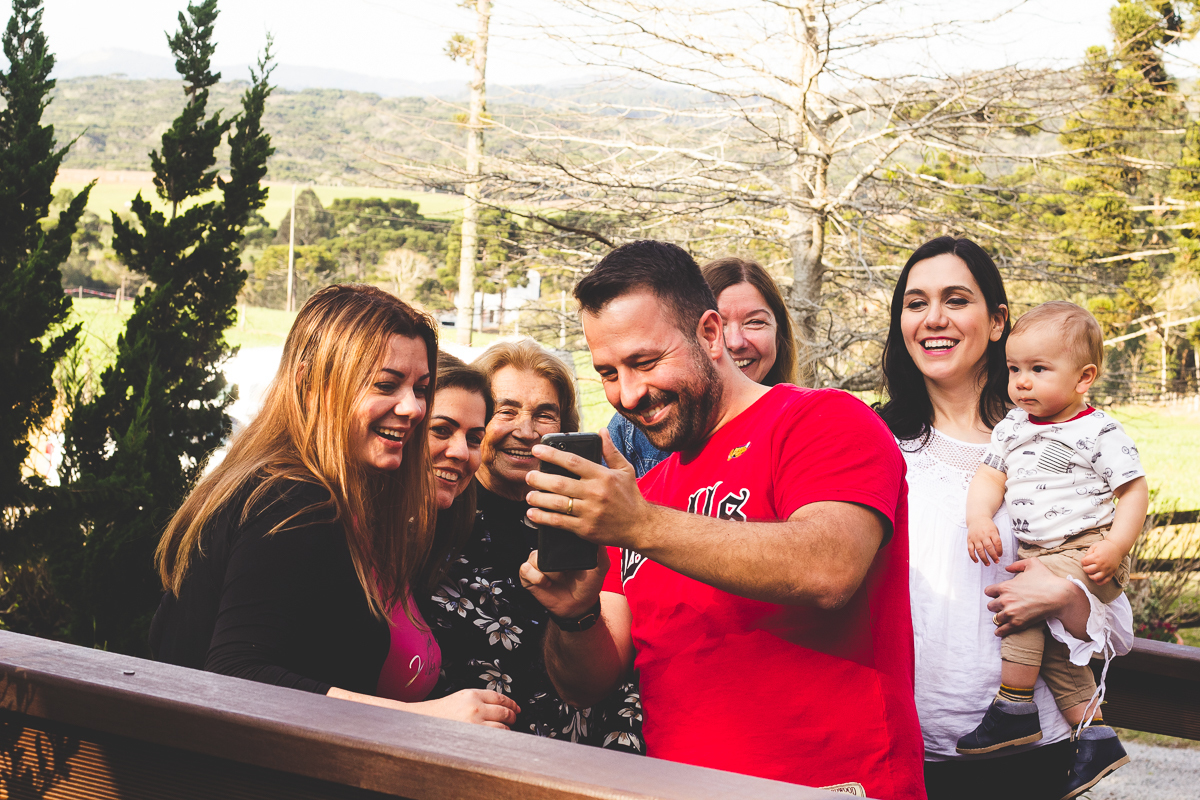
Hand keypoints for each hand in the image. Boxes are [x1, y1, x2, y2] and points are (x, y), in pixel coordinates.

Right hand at [408, 689, 520, 729]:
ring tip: (506, 730)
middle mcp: (475, 707)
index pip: (499, 697)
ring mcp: (474, 723)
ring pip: (501, 726)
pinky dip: (499, 739)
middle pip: (504, 712)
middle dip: (512, 716)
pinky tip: (498, 739)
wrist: (421, 722)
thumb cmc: (439, 712)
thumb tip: (499, 707)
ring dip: (507, 729)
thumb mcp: (460, 697)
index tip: (516, 707)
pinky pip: (493, 738)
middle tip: (514, 718)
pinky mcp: (472, 737)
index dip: (511, 703)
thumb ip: (478, 699)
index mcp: (471, 694)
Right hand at [520, 547, 609, 619]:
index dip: (559, 541)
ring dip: (548, 571)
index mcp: (563, 546)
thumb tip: (598, 538)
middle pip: (543, 546)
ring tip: (559, 577)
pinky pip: (525, 569)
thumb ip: (600, 552)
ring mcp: (538, 563)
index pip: (554, 534)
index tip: (569, 553)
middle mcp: (549, 553)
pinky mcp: (529, 576)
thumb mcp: (601, 567)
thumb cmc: (588, 585)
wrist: (579, 606)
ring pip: (535, 558)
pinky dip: (536, 577)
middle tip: (566, 570)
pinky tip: (547, 583)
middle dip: (553, 559)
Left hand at [525, 429, 651, 550]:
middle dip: (539, 479)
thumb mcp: (625, 470)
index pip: (573, 461)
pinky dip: (543, 518)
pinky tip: (533, 514)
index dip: (552, 454)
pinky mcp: (585, 529)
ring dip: (539, 498)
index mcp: (602, 476)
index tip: (537, 449)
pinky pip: (559, 523)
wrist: (640, 526)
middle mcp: (595, 493)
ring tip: (529, 495)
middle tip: (529, 476)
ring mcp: (589, 512)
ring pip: (557, 504)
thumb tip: (601, 431)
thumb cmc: (631, 497)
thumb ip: (610, 451)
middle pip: (560, 483)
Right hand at [967, 519, 1003, 565]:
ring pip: (979, 550)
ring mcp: (975, 538)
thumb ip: (996, 539)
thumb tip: (997, 552)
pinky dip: (973, 556)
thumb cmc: (988, 526)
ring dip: (984, 558)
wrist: (977, 518)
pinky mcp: (969, 540)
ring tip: (988, 564)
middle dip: (993, 556)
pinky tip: (976, 561)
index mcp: (991, 532)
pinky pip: (970, 549)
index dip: (999, 550)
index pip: (997, 542)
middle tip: (996, 561)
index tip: (1000, 555)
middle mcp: (983, 535)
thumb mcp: (995, 530)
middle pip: (989, 547)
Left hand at [985, 558, 1081, 636]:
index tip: (997, 595)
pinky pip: (1002, 630)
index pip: (988, 592)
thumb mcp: (1032, 564)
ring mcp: (1010, 613)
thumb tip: (1007, 568)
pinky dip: (1000, 631)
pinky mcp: (1018, 623)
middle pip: (990, 606)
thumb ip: (1017, 564)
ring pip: (995, 618)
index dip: (992, 593)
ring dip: (999, 617)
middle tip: (1003, 606)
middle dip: (996, 605)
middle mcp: (1004, 600)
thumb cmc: (1047, 579)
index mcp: (1005, 586)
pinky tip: (999, 632)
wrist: (1059, 596)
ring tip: (1003, 618)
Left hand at [1082, 539, 1122, 585]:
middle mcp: (1102, 564)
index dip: (1083, 561)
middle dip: (1085, 568)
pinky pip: (1104, 581)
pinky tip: (1096, 578)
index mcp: (1096, 557)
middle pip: (1088, 570)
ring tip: (1091, 572)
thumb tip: (1084, 561)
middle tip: (1087, 565)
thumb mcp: (1094, 546)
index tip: (1085, 559)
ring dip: (1090, 576)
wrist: (1117, 548)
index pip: (1084, 562)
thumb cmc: (1104, 547)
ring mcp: (1107, 570)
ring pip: (1095, 578)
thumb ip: (1088, 553)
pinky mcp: (1111, 573)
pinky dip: (1099, 582)